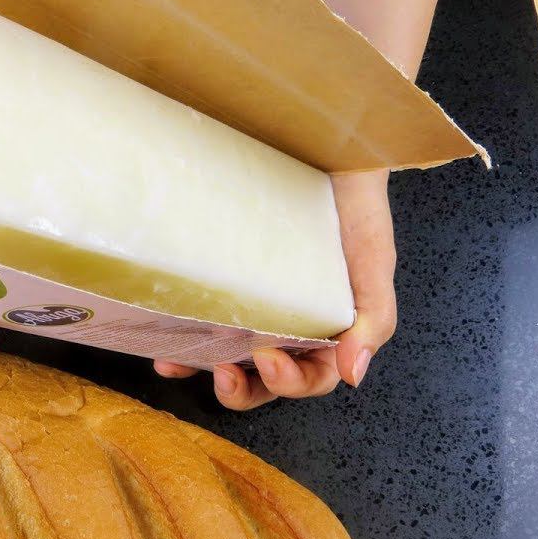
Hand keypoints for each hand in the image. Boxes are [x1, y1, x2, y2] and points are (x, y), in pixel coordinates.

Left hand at [154, 170, 396, 409]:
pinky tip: (164, 341)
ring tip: (180, 364)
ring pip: (229, 355)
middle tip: (224, 375)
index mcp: (331, 329)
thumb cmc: (355, 204)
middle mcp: (291, 324)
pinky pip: (202, 318)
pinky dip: (184, 336)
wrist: (324, 148)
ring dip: (204, 369)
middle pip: (265, 379)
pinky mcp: (226, 281)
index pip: (312, 378)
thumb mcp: (373, 260)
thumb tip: (353, 375)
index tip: (268, 359)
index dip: (291, 382)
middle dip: (243, 390)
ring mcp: (256, 305)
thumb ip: (373, 318)